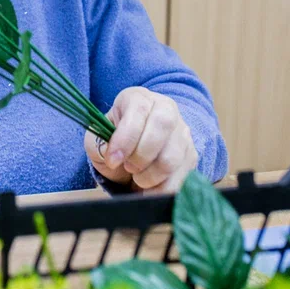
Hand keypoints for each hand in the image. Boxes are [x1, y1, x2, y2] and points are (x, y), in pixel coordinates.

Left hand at [84, 87, 198, 193]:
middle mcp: (166, 109)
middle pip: (162, 127)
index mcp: (139, 98)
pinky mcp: (191, 156)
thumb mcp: (98, 137)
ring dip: (149, 176)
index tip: (113, 160)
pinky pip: (180, 178)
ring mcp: (182, 133)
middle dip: (140, 156)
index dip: (125, 138)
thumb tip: (110, 153)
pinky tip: (149, 189)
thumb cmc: (115, 141)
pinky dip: (160, 190)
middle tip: (128, 167)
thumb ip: (98, 144)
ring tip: (138, 177)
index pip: (139, 110)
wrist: (135, 150)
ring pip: (171, 158)